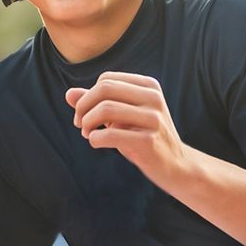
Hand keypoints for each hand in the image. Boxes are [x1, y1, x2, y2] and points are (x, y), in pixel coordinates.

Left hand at [65, 72, 190, 186]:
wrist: (176, 166)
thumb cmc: (144, 137)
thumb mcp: (122, 117)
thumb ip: (97, 103)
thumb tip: (68, 94)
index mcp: (149, 86)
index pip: (106, 80)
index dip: (88, 96)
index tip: (84, 114)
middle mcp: (153, 98)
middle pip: (104, 89)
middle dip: (83, 106)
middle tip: (80, 124)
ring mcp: (153, 119)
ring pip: (105, 109)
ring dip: (87, 123)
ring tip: (87, 134)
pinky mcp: (149, 141)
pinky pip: (109, 135)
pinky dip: (94, 139)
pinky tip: (96, 143)